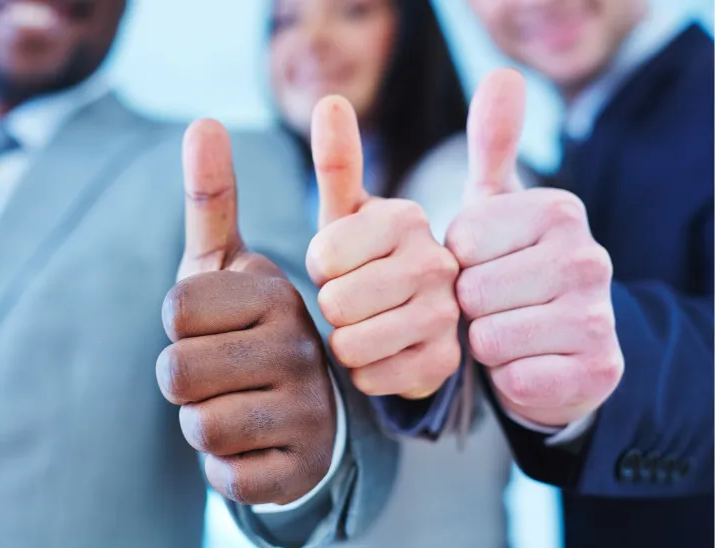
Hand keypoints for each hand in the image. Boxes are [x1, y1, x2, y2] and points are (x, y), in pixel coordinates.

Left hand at [156, 120, 335, 504]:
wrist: (313, 412)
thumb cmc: (255, 331)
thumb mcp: (231, 268)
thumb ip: (214, 198)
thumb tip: (203, 120)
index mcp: (279, 294)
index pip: (176, 309)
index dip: (180, 325)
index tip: (217, 324)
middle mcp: (306, 346)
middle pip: (177, 372)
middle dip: (185, 379)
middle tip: (226, 371)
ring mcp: (311, 409)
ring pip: (198, 428)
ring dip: (203, 423)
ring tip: (242, 405)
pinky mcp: (304, 467)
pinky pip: (225, 477)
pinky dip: (226, 466)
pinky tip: (258, 445)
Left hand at [306, 96, 460, 399]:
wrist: (424, 326)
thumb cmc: (374, 264)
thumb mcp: (353, 215)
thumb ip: (339, 161)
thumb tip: (329, 101)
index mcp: (407, 217)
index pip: (323, 254)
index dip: (320, 269)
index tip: (341, 266)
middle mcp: (437, 260)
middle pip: (337, 303)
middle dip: (332, 308)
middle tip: (355, 302)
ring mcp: (449, 315)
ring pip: (351, 344)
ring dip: (347, 343)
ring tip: (369, 328)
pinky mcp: (447, 363)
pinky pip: (372, 377)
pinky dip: (368, 373)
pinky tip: (388, 357)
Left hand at [447, 69, 623, 426]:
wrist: (561, 349)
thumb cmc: (513, 272)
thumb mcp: (499, 209)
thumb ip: (494, 147)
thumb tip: (502, 75)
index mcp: (558, 211)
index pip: (462, 243)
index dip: (458, 264)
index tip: (484, 266)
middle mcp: (589, 257)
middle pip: (472, 293)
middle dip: (470, 308)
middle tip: (497, 306)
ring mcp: (599, 317)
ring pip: (488, 338)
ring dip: (487, 344)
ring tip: (511, 332)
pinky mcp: (598, 372)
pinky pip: (513, 379)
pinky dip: (509, 378)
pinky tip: (531, 364)